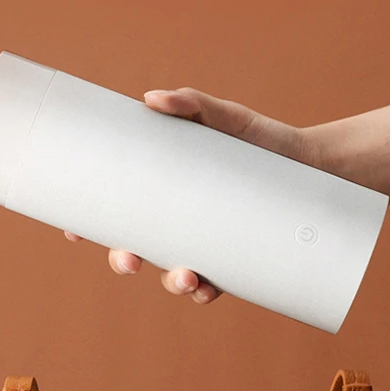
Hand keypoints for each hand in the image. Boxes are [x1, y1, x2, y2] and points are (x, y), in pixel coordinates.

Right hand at [63, 87, 318, 304]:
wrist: (315, 165)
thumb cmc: (262, 139)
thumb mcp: (227, 118)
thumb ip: (193, 105)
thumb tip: (151, 98)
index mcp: (166, 191)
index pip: (118, 210)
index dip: (90, 224)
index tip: (74, 232)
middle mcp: (180, 221)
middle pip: (136, 248)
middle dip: (123, 260)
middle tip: (128, 260)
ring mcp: (206, 242)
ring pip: (172, 272)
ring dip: (169, 282)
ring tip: (184, 275)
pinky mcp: (235, 259)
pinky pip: (211, 284)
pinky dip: (203, 291)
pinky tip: (205, 289)